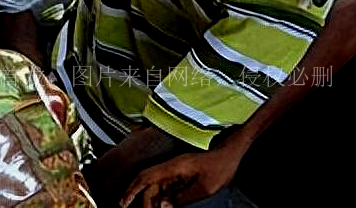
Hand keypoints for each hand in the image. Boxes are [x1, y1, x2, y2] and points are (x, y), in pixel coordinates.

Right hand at [120, 145, 242, 207]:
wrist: (231, 153)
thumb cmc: (220, 167)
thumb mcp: (203, 188)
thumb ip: (181, 198)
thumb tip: (162, 206)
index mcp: (174, 167)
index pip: (146, 177)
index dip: (132, 190)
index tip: (123, 203)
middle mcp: (172, 167)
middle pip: (149, 184)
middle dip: (143, 201)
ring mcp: (177, 169)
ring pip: (157, 186)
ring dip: (153, 200)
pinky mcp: (182, 173)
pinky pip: (167, 186)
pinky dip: (162, 197)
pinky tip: (164, 205)